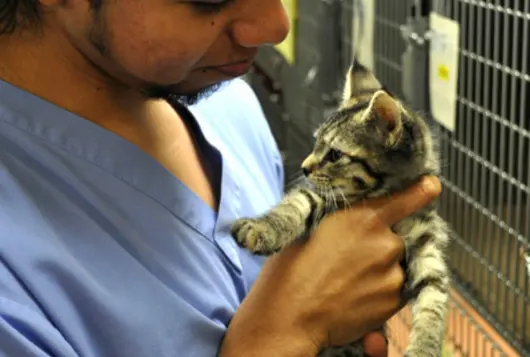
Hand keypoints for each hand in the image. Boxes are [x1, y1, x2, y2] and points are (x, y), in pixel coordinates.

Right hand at [220, 176, 440, 356]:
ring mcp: (392, 275)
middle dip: (381, 247)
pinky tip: (352, 296)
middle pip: (396, 240)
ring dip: (380, 272)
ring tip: (347, 282)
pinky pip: (394, 291)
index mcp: (362, 218)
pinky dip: (379, 292)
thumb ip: (343, 221)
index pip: (404, 200)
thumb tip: (355, 221)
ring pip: (395, 267)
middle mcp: (385, 244)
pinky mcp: (393, 302)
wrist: (290, 316)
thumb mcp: (309, 228)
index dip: (420, 192)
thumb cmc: (290, 270)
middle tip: (351, 260)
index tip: (431, 185)